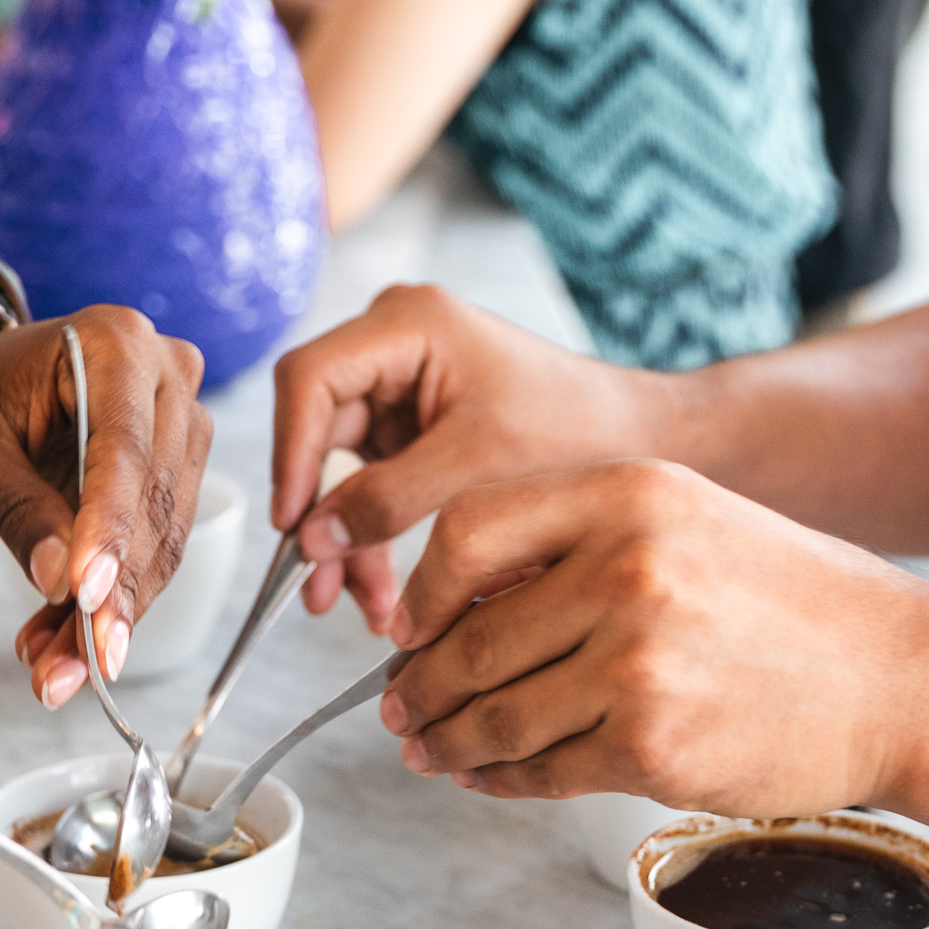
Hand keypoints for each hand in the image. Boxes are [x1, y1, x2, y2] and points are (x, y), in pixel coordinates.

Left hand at [0, 303, 209, 707]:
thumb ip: (18, 511)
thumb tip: (62, 584)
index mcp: (114, 341)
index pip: (124, 450)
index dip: (110, 531)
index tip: (88, 599)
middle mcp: (164, 373)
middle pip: (153, 501)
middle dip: (110, 594)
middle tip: (73, 668)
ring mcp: (177, 423)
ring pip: (161, 539)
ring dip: (110, 613)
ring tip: (55, 671)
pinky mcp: (170, 471)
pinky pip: (151, 549)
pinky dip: (106, 603)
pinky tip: (62, 648)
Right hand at [270, 284, 659, 630]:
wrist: (637, 442)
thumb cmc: (573, 431)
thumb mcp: (474, 466)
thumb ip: (386, 499)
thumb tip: (308, 540)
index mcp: (407, 324)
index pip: (309, 380)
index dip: (291, 453)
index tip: (293, 524)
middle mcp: (391, 343)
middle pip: (315, 427)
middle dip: (316, 512)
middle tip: (313, 584)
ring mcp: (396, 386)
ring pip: (334, 467)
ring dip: (340, 537)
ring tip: (347, 604)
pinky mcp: (406, 427)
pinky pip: (363, 484)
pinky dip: (367, 536)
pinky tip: (374, 592)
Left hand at [376, 462, 928, 814]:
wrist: (904, 680)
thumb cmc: (791, 602)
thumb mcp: (683, 520)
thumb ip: (572, 544)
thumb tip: (454, 609)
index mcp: (628, 494)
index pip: (466, 533)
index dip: (422, 593)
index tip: (408, 627)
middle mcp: (627, 570)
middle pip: (469, 639)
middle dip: (419, 685)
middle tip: (398, 707)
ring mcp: (637, 664)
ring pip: (496, 715)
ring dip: (449, 741)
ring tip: (429, 748)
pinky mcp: (652, 748)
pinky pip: (543, 770)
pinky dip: (503, 781)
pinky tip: (489, 776)